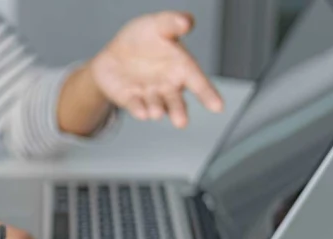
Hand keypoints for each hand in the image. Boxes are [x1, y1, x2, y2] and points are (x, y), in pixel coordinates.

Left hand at [89, 11, 223, 127]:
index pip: (198, 82)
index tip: (218, 107)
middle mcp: (168, 86)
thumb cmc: (143, 39)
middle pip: (176, 101)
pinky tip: (142, 113)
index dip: (208, 94)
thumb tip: (186, 22)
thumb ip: (172, 23)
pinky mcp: (130, 99)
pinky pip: (135, 105)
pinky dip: (138, 109)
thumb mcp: (158, 25)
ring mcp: (149, 95)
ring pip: (156, 106)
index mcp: (181, 68)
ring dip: (157, 110)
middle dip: (178, 111)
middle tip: (181, 122)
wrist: (114, 52)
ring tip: (156, 113)